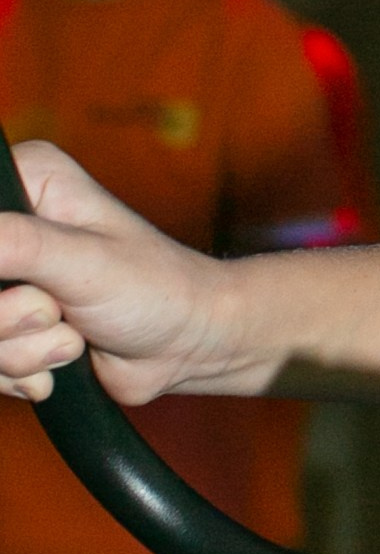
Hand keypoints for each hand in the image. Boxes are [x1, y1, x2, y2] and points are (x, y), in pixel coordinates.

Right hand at [0, 144, 239, 405]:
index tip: (31, 288)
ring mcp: (7, 277)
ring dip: (21, 351)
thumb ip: (15, 245)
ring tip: (72, 337)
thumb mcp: (82, 261)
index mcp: (26, 180)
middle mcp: (10, 224)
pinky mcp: (9, 323)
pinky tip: (63, 362)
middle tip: (56, 312)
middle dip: (6, 319)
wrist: (187, 346)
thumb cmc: (156, 289)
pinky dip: (22, 372)